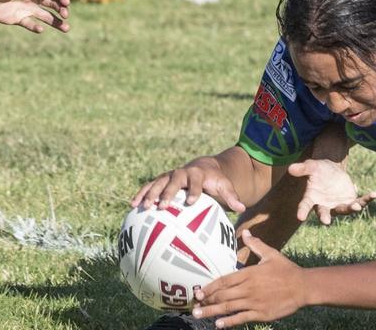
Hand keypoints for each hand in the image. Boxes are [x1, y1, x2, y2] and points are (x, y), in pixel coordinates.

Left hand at [0, 0, 69, 33]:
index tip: (66, 3)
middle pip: (52, 4)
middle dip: (61, 9)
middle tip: (65, 15)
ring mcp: (25, 9)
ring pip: (45, 16)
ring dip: (56, 22)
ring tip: (66, 28)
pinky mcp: (17, 19)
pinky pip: (30, 24)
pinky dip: (36, 27)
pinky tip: (40, 29)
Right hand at [131, 157, 245, 212]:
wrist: (204, 167)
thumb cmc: (215, 181)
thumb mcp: (225, 186)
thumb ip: (232, 197)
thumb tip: (242, 208)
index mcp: (199, 174)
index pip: (196, 181)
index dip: (194, 190)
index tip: (191, 201)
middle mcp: (183, 173)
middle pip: (174, 181)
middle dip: (168, 192)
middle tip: (162, 206)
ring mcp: (170, 176)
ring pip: (158, 182)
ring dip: (150, 194)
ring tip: (143, 207)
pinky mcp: (161, 181)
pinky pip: (149, 187)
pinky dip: (141, 194)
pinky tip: (132, 206)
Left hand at [193, 231, 306, 326]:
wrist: (303, 286)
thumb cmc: (287, 270)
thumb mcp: (271, 255)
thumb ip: (256, 245)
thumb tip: (246, 232)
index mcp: (250, 273)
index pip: (224, 281)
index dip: (210, 287)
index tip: (198, 292)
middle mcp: (248, 288)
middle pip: (222, 295)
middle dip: (206, 301)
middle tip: (194, 306)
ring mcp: (254, 302)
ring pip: (228, 308)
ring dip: (211, 312)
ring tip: (198, 314)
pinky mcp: (260, 313)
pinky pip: (240, 318)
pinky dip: (228, 322)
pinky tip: (218, 324)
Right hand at [288, 159, 375, 224]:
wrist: (332, 170)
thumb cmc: (318, 169)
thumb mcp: (311, 166)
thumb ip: (303, 168)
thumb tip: (291, 168)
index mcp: (311, 198)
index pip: (304, 206)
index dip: (302, 211)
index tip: (299, 217)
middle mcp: (324, 205)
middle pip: (324, 213)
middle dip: (325, 217)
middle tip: (326, 222)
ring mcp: (338, 205)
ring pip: (344, 210)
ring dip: (351, 208)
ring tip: (357, 206)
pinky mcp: (351, 201)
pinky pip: (360, 202)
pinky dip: (367, 199)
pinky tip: (375, 193)